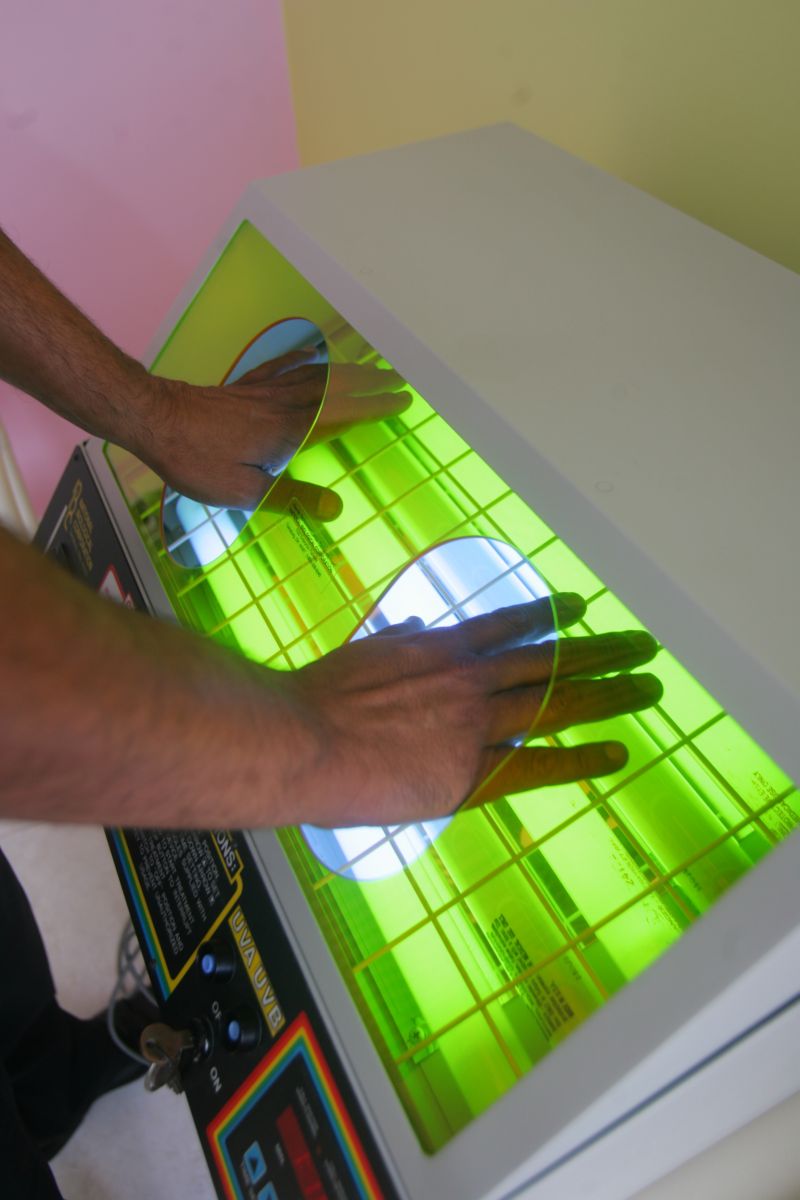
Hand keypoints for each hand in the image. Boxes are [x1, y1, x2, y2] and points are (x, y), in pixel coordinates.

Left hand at [140, 355, 410, 515]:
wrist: (154, 419)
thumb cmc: (196, 459)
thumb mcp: (244, 491)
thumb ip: (291, 497)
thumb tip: (336, 508)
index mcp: (289, 431)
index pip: (343, 415)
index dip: (374, 407)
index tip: (401, 400)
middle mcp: (283, 405)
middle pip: (335, 388)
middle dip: (369, 383)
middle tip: (397, 378)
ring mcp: (263, 391)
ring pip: (315, 374)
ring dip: (346, 370)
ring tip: (370, 367)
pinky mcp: (245, 386)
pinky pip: (283, 367)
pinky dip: (304, 358)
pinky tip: (313, 352)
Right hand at [282, 595, 662, 826]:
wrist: (302, 740)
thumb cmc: (318, 697)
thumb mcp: (362, 651)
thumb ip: (398, 637)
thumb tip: (419, 621)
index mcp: (441, 648)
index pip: (510, 625)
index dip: (550, 614)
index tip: (581, 607)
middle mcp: (471, 679)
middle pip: (550, 660)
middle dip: (602, 650)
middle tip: (641, 644)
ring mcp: (477, 724)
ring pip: (558, 702)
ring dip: (610, 692)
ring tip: (649, 685)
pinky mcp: (473, 772)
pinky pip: (539, 763)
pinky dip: (581, 758)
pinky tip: (617, 753)